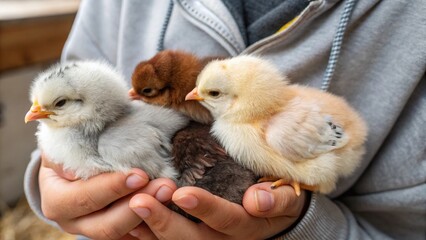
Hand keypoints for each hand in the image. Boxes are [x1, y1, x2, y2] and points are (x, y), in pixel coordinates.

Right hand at [39, 154, 176, 238]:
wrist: (76, 161)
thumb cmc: (75, 145)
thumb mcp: (69, 141)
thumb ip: (78, 143)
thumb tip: (90, 149)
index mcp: (56, 198)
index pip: (84, 197)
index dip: (112, 188)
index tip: (140, 175)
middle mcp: (71, 220)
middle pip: (105, 224)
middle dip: (136, 205)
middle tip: (164, 186)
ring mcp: (92, 229)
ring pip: (123, 233)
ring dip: (150, 214)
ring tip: (169, 192)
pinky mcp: (114, 232)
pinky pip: (135, 235)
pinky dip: (151, 222)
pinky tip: (168, 206)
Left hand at [128, 182, 308, 238]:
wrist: (273, 218)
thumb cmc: (279, 201)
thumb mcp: (288, 198)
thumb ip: (278, 198)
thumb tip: (257, 200)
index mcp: (247, 227)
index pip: (226, 220)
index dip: (205, 208)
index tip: (181, 192)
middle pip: (192, 239)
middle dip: (165, 222)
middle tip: (139, 201)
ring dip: (149, 231)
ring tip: (126, 211)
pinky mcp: (194, 239)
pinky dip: (147, 236)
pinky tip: (127, 225)